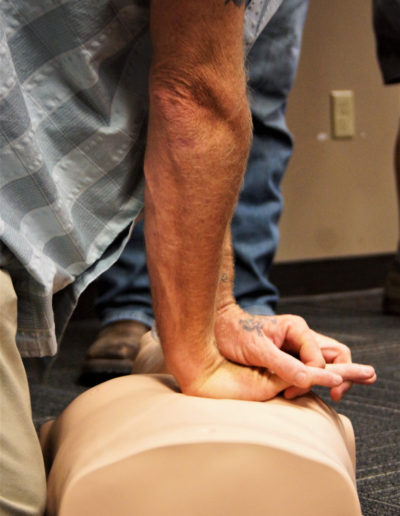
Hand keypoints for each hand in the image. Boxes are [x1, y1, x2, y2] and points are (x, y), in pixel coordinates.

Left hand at [214, 304, 375, 399]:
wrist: (218, 331)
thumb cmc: (235, 334)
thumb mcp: (257, 349)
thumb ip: (282, 364)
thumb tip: (308, 380)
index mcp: (297, 329)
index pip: (320, 358)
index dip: (313, 377)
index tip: (292, 390)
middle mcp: (301, 337)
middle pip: (336, 354)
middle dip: (342, 374)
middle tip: (336, 395)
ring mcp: (298, 348)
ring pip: (327, 363)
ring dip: (329, 379)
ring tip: (325, 396)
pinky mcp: (290, 358)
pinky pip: (311, 370)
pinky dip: (314, 382)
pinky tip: (302, 392)